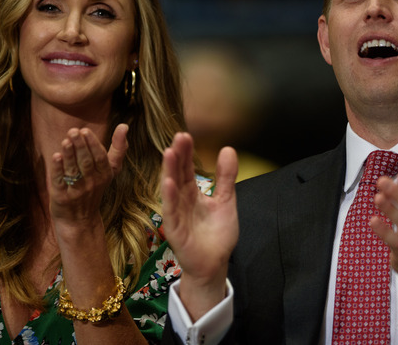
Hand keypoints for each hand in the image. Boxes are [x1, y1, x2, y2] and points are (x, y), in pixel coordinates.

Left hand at [47, 123, 127, 224]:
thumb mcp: (110, 171)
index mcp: (104, 175)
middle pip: (86, 162)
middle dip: (80, 146)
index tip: (85, 131)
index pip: (100, 157)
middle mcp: (92, 183)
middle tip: (73, 131)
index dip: (92, 144)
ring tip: (65, 141)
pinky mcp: (62, 198)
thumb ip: (118, 149)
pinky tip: (56, 157)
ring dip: (69, 155)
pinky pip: (60, 181)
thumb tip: (124, 125)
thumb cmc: (94, 188)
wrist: (79, 220)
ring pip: (73, 171)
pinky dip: (58, 169)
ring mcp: (77, 191)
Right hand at [161, 132, 237, 319]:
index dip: (186, 152)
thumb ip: (226, 177)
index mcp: (192, 192)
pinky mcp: (174, 230)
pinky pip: (170, 211)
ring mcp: (176, 214)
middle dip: (177, 155)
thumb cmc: (217, 234)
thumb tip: (228, 149)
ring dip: (169, 171)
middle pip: (177, 174)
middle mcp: (181, 200)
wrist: (215, 263)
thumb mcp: (226, 200)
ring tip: (169, 152)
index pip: (187, 168)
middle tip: (179, 136)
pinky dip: (169, 197)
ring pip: (171, 189)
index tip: (185, 134)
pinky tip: (169, 182)